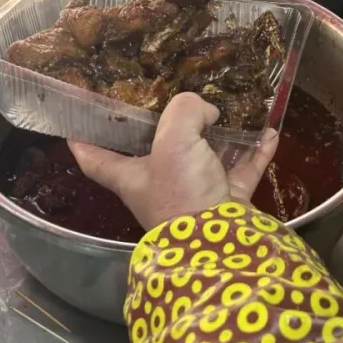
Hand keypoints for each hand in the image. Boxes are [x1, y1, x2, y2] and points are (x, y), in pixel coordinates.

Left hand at [67, 93, 277, 229]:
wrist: (222, 244)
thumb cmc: (182, 193)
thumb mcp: (174, 140)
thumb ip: (185, 111)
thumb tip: (207, 112)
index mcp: (132, 175)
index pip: (94, 158)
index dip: (82, 140)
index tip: (74, 122)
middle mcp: (160, 185)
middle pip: (156, 151)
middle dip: (164, 127)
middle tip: (171, 99)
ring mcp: (197, 193)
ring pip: (204, 158)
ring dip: (217, 136)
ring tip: (226, 111)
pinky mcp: (229, 200)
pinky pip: (243, 170)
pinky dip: (256, 151)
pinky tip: (268, 132)